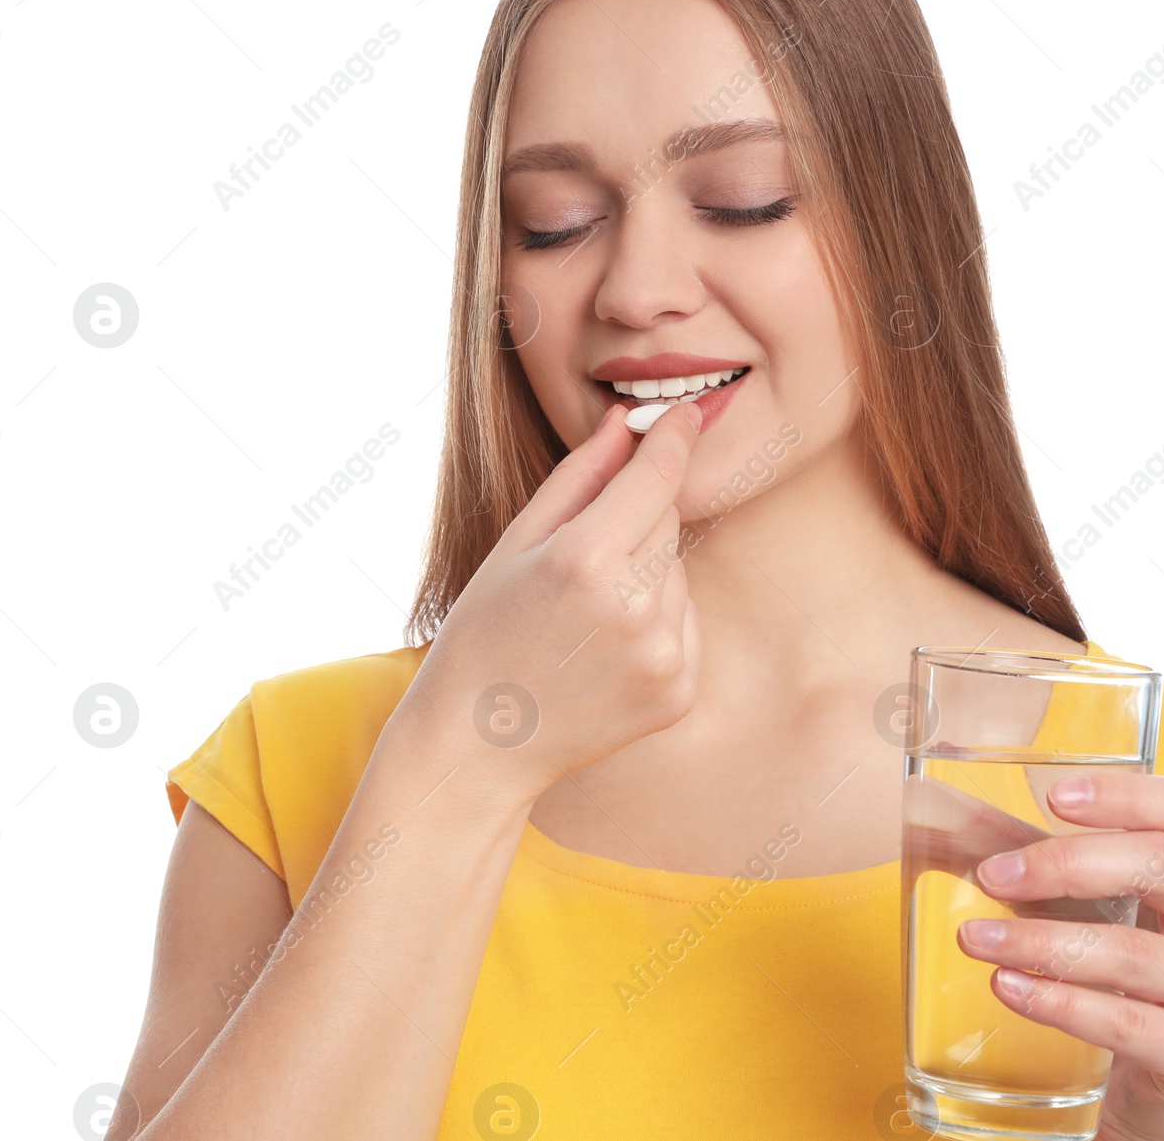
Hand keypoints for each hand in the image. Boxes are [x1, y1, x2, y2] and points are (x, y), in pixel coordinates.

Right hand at [398, 400, 703, 800]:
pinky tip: (604, 648)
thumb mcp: (517, 544)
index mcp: (585, 561)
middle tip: (582, 558)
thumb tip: (628, 422)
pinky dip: (657, 622)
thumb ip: (580, 476)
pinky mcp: (679, 692)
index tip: (686, 415)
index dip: (673, 439)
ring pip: (679, 573)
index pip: (657, 477)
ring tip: (585, 616)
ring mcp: (662, 656)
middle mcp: (634, 608)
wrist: (477, 747)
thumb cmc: (483, 634)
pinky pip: (686, 624)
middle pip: (668, 523)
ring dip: (646, 575)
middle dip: (637, 521)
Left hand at [955, 772, 1163, 1140]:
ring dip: (1043, 942)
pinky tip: (1009, 988)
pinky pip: (1130, 1024)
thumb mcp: (1100, 912)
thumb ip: (1039, 862)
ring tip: (977, 940)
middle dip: (1067, 866)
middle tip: (993, 877)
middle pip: (1162, 868)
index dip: (1125, 795)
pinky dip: (1060, 1003)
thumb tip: (940, 815)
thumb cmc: (1127, 982)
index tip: (1053, 798)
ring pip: (1134, 953)